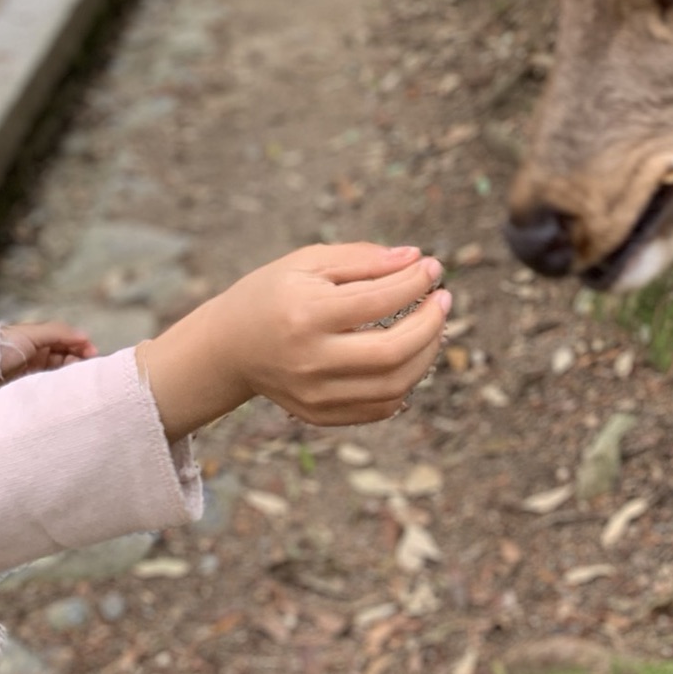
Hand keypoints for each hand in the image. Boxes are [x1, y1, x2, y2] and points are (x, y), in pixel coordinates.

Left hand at [0, 320, 98, 383]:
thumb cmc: (5, 346)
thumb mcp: (32, 334)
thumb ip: (59, 332)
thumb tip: (86, 335)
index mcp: (39, 340)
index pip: (67, 342)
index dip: (81, 346)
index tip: (93, 354)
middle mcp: (37, 356)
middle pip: (65, 358)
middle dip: (78, 362)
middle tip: (86, 369)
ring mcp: (32, 374)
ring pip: (58, 373)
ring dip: (69, 375)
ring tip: (77, 381)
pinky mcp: (27, 390)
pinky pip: (48, 388)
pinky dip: (58, 388)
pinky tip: (65, 391)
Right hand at [138, 243, 451, 440]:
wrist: (228, 347)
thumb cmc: (272, 293)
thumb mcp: (307, 262)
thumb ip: (362, 258)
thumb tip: (416, 258)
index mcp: (305, 314)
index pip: (377, 301)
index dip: (414, 283)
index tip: (433, 267)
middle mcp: (310, 360)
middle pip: (392, 351)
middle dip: (430, 323)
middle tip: (444, 299)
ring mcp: (316, 394)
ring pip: (394, 385)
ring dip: (426, 353)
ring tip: (433, 325)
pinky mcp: (321, 415)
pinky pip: (380, 407)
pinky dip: (405, 381)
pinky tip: (409, 354)